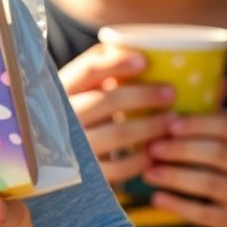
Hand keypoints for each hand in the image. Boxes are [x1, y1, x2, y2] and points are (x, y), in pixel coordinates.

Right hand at [59, 44, 175, 182]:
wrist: (53, 167)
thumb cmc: (79, 116)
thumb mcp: (81, 93)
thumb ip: (103, 72)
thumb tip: (143, 51)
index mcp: (61, 91)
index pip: (87, 71)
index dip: (115, 64)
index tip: (144, 61)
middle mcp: (63, 117)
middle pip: (107, 101)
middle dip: (143, 95)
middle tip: (171, 92)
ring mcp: (73, 147)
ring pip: (118, 133)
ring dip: (150, 126)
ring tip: (173, 121)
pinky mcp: (85, 176)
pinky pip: (120, 166)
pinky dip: (142, 158)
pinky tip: (156, 152)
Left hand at [142, 113, 226, 226]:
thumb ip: (218, 119)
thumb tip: (210, 79)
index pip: (224, 126)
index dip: (193, 124)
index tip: (165, 122)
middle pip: (215, 153)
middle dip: (179, 149)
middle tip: (150, 147)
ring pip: (208, 182)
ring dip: (173, 176)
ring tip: (147, 172)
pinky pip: (204, 212)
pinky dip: (178, 205)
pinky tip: (157, 198)